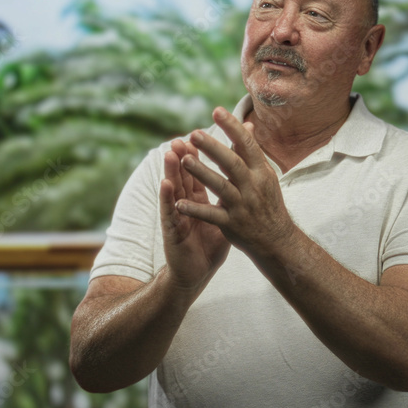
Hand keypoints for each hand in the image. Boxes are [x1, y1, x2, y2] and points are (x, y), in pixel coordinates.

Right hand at [160, 137, 229, 292]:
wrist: (197, 273)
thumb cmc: (209, 245)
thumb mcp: (223, 216)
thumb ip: (230, 195)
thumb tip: (243, 177)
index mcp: (199, 199)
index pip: (199, 172)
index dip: (201, 155)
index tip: (205, 134)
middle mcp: (186, 203)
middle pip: (184, 176)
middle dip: (183, 156)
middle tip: (182, 136)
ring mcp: (177, 215)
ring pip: (174, 189)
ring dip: (171, 170)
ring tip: (170, 152)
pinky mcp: (172, 230)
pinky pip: (170, 211)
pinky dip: (167, 197)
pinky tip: (165, 183)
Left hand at [176, 107, 295, 255]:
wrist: (277, 241)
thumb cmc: (268, 203)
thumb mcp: (266, 176)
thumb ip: (251, 152)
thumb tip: (247, 124)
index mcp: (262, 172)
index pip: (247, 145)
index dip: (232, 127)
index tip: (217, 111)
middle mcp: (254, 187)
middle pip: (232, 163)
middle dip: (212, 148)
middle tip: (193, 134)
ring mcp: (243, 206)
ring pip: (220, 186)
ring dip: (201, 173)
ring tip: (184, 160)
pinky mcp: (232, 224)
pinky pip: (211, 215)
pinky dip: (195, 210)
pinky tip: (178, 203)